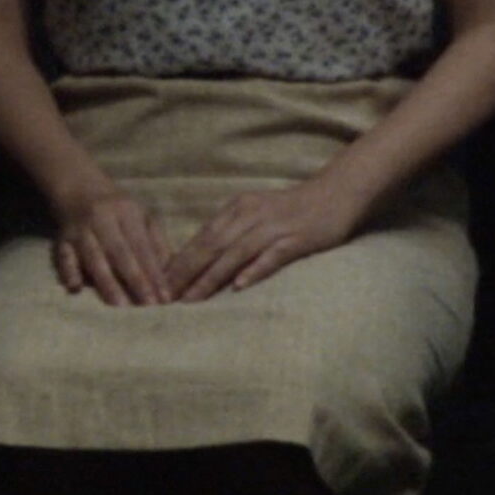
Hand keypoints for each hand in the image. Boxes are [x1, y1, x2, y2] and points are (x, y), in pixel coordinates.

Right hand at [52, 186, 173, 306]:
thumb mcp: (143, 217)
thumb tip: (170, 274)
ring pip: (94, 258)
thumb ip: (157, 243)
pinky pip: (63, 257)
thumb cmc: (119, 210)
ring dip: (106, 284)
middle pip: (120, 253)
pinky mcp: (60, 240)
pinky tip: (75, 288)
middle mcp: (103, 220)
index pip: (143, 247)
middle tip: (147, 306)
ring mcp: (80, 230)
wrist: (79, 188)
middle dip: (135, 281)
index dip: (154, 273)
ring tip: (120, 307)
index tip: (165, 297)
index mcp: (128, 213)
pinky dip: (68, 271)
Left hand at [164, 181, 360, 302]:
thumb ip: (231, 231)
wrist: (337, 193)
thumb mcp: (256, 213)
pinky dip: (254, 270)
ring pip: (235, 254)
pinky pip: (272, 256)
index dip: (178, 263)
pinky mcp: (298, 238)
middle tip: (165, 298)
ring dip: (211, 279)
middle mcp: (252, 215)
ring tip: (191, 301)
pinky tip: (239, 287)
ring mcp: (275, 227)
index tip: (157, 285)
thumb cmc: (293, 208)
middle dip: (185, 274)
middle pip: (211, 247)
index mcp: (238, 208)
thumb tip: (199, 259)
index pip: (200, 238)